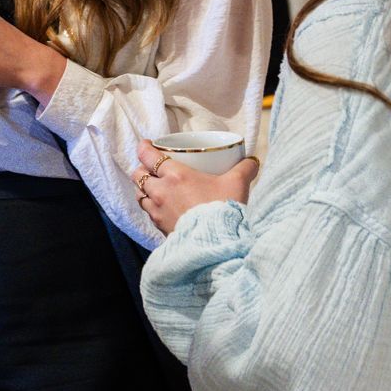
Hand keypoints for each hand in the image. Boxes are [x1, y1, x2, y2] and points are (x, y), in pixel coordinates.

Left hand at [131, 139, 259, 233]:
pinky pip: (149, 214)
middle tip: (153, 167)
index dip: (144, 148)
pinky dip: (152, 208)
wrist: (218, 244)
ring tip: (156, 188)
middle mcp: (161, 192)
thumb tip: (252, 161)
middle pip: (138, 175)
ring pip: (140, 195)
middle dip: (142, 169)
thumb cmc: (223, 210)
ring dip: (145, 189)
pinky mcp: (160, 228)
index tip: (148, 145)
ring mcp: (158, 211)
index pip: (147, 156)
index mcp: (175, 176)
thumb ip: (244, 169)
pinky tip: (163, 209)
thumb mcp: (237, 184)